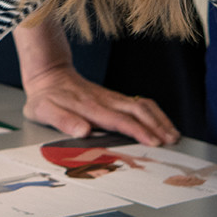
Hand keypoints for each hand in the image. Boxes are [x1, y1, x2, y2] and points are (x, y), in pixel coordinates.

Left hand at [20, 64, 179, 144]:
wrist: (49, 74)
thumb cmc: (45, 97)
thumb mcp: (43, 110)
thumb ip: (63, 120)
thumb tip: (84, 131)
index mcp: (90, 107)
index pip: (119, 120)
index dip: (138, 131)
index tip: (153, 141)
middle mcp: (105, 101)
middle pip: (138, 110)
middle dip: (158, 126)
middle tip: (172, 142)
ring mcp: (112, 98)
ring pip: (143, 105)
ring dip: (160, 119)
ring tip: (173, 135)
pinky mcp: (115, 98)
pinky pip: (140, 103)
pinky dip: (155, 114)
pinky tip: (162, 124)